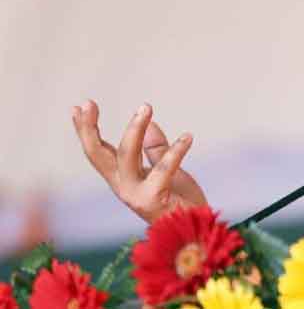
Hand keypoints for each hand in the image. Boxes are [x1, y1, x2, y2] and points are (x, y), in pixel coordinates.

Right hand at [71, 100, 207, 222]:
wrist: (197, 230)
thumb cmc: (181, 202)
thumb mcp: (168, 171)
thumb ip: (156, 150)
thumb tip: (151, 125)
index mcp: (123, 178)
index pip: (99, 152)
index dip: (86, 130)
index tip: (78, 106)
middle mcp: (123, 187)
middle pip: (98, 155)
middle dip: (89, 129)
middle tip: (89, 103)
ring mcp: (135, 195)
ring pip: (127, 156)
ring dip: (135, 129)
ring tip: (146, 107)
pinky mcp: (154, 200)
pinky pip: (163, 170)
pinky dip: (175, 151)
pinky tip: (188, 136)